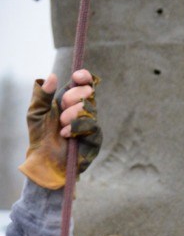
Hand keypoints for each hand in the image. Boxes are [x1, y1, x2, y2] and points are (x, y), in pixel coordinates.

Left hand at [19, 68, 101, 189]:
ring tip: (61, 126)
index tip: (76, 77)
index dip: (85, 77)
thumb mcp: (36, 112)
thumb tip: (52, 76)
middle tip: (61, 107)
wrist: (45, 159)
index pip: (85, 83)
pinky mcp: (95, 138)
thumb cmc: (40, 137)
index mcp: (70, 101)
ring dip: (71, 115)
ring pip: (89, 109)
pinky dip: (76, 128)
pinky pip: (92, 126)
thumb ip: (42, 94)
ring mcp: (91, 124)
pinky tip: (65, 134)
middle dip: (73, 97)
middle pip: (89, 92)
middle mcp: (83, 110)